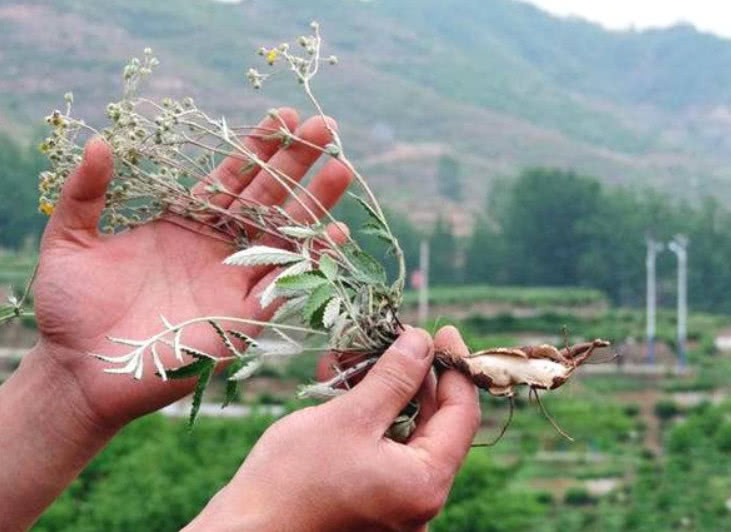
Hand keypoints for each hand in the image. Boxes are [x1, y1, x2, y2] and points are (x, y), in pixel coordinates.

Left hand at [32, 109, 351, 428]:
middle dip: (297, 163)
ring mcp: (232, 283)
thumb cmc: (71, 310)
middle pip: (266, 199)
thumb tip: (100, 143)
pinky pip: (283, 286)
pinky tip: (335, 234)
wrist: (79, 373)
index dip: (257, 148)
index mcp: (183, 225)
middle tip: (327, 127)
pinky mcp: (240, 319)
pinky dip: (311, 262)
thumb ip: (85, 194)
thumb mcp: (70, 242)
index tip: (285, 117)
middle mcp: (216, 249)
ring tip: (341, 169)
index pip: (230, 178)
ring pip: (283, 236)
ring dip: (313, 204)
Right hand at [186, 326, 480, 531]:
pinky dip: (364, 412)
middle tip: (393, 336)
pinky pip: (378, 445)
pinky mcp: (366, 498)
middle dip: (411, 374)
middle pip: (432, 422)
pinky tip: (341, 380)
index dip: (457, 367)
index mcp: (425, 484)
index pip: (462, 415)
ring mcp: (392, 502)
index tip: (442, 330)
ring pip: (401, 430)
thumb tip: (423, 342)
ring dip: (382, 388)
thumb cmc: (292, 478)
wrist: (241, 531)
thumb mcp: (349, 418)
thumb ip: (394, 378)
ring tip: (355, 351)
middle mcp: (418, 499)